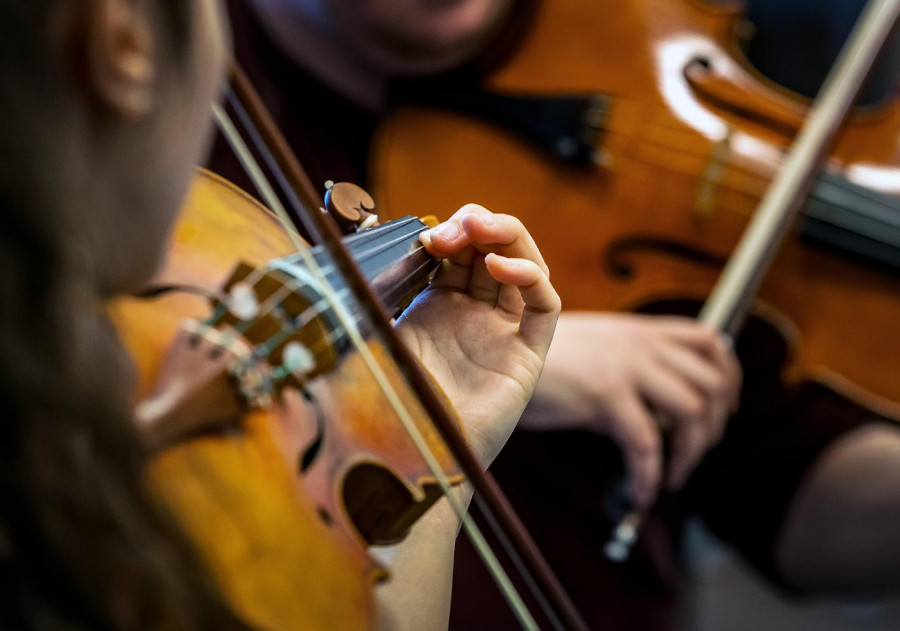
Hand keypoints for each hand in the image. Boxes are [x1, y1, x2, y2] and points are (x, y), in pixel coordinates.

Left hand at [395, 204, 560, 466]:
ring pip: (523, 269)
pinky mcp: (526, 358)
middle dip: (475, 227)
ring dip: (507, 238)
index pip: (456, 254)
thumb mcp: (374, 332)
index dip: (448, 233)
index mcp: (435, 310)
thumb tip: (366, 240)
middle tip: (456, 225)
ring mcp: (501, 335)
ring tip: (480, 227)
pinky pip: (543, 308)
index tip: (425, 233)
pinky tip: (501, 267)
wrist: (406, 461)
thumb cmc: (386, 403)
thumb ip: (375, 291)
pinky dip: (530, 277)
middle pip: (490, 253)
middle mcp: (472, 318)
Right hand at [521, 312, 740, 507]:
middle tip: (694, 453)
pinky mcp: (604, 395)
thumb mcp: (594, 348)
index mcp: (641, 331)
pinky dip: (650, 476)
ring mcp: (625, 368)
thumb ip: (629, 368)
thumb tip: (653, 410)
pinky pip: (646, 445)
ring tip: (672, 476)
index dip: (729, 377)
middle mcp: (641, 345)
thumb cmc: (539, 357)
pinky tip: (642, 493)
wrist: (497, 352)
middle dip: (713, 428)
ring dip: (689, 454)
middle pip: (711, 384)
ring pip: (691, 413)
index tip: (725, 407)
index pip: (711, 342)